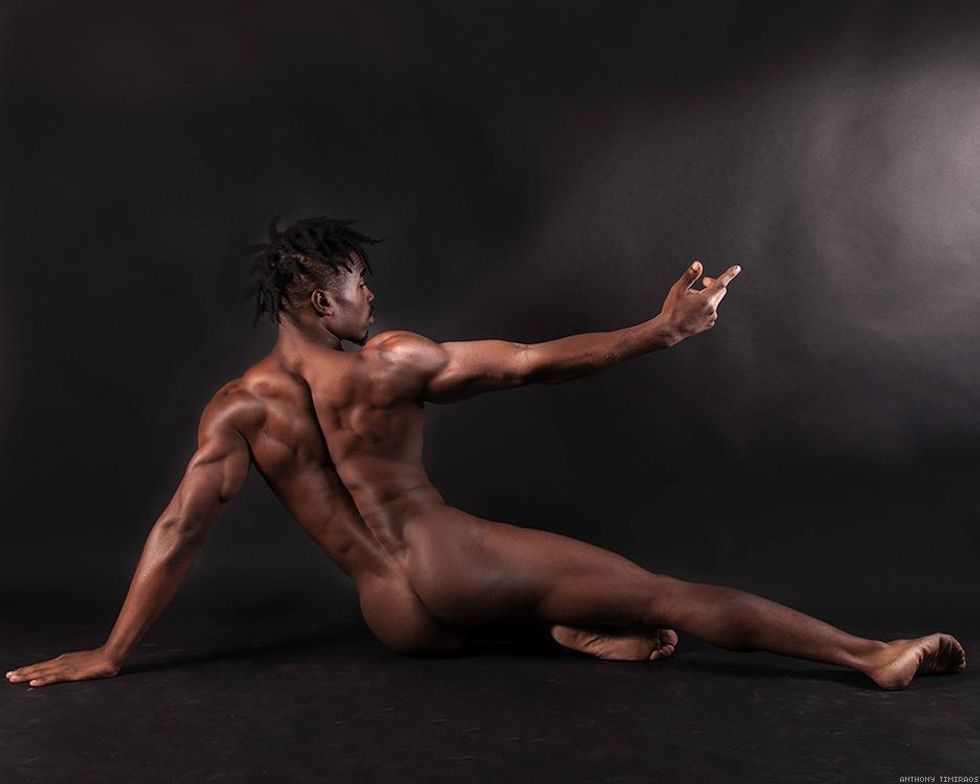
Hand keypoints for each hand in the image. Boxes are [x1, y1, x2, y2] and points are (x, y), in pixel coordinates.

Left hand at [5, 647, 120, 687]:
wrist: (111, 656)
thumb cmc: (100, 661)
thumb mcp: (83, 664)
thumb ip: (74, 668)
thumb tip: (70, 672)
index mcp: (64, 660)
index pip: (42, 666)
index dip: (29, 669)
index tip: (16, 672)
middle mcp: (61, 662)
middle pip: (38, 668)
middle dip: (22, 672)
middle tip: (8, 676)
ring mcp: (65, 667)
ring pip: (42, 672)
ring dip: (26, 675)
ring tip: (13, 678)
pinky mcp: (71, 673)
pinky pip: (54, 678)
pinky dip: (42, 680)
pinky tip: (33, 682)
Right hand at [659, 260, 740, 340]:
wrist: (670, 330)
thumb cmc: (672, 310)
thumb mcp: (678, 290)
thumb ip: (690, 276)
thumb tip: (698, 265)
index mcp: (705, 299)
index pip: (721, 283)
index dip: (729, 274)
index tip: (737, 268)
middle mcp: (711, 309)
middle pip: (720, 291)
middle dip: (713, 284)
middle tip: (703, 282)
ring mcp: (711, 318)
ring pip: (714, 302)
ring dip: (707, 297)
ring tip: (691, 300)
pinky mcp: (708, 324)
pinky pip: (711, 312)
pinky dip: (706, 308)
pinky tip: (693, 310)